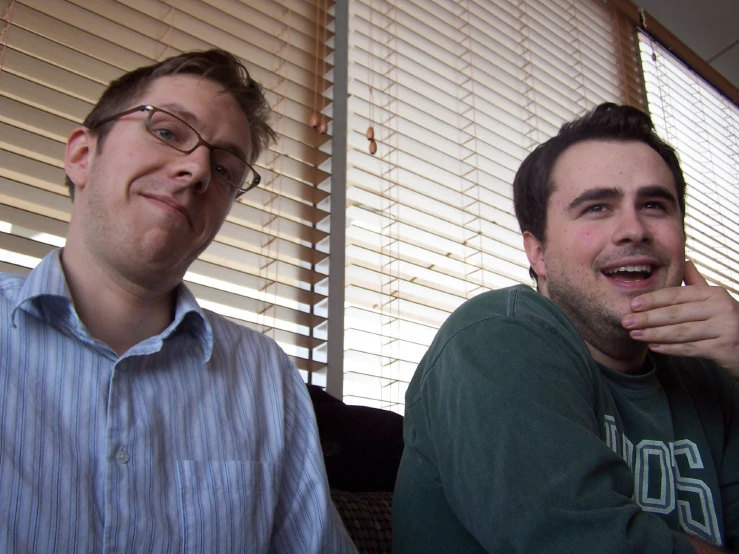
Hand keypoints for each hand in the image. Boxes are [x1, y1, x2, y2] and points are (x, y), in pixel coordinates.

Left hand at [622, 261, 738, 378]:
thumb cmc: (729, 322)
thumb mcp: (716, 300)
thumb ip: (698, 283)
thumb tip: (685, 260)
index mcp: (715, 294)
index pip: (677, 295)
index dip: (653, 300)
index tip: (632, 305)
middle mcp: (722, 308)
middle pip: (676, 313)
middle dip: (648, 318)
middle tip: (626, 321)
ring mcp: (725, 329)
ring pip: (681, 332)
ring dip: (654, 334)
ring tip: (634, 334)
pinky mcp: (726, 348)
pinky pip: (692, 348)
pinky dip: (671, 348)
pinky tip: (654, 347)